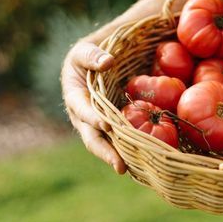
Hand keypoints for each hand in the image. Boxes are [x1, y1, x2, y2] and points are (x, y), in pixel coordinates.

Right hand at [61, 38, 126, 173]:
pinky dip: (132, 150)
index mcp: (74, 98)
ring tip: (136, 171)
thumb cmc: (87, 56)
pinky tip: (147, 161)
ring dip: (121, 157)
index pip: (82, 111)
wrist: (95, 65)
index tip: (107, 125)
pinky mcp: (114, 127)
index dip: (93, 119)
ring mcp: (99, 125)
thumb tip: (107, 62)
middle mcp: (85, 118)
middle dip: (106, 153)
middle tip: (121, 166)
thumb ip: (92, 56)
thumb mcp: (84, 50)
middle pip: (93, 139)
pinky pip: (122, 140)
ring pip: (108, 144)